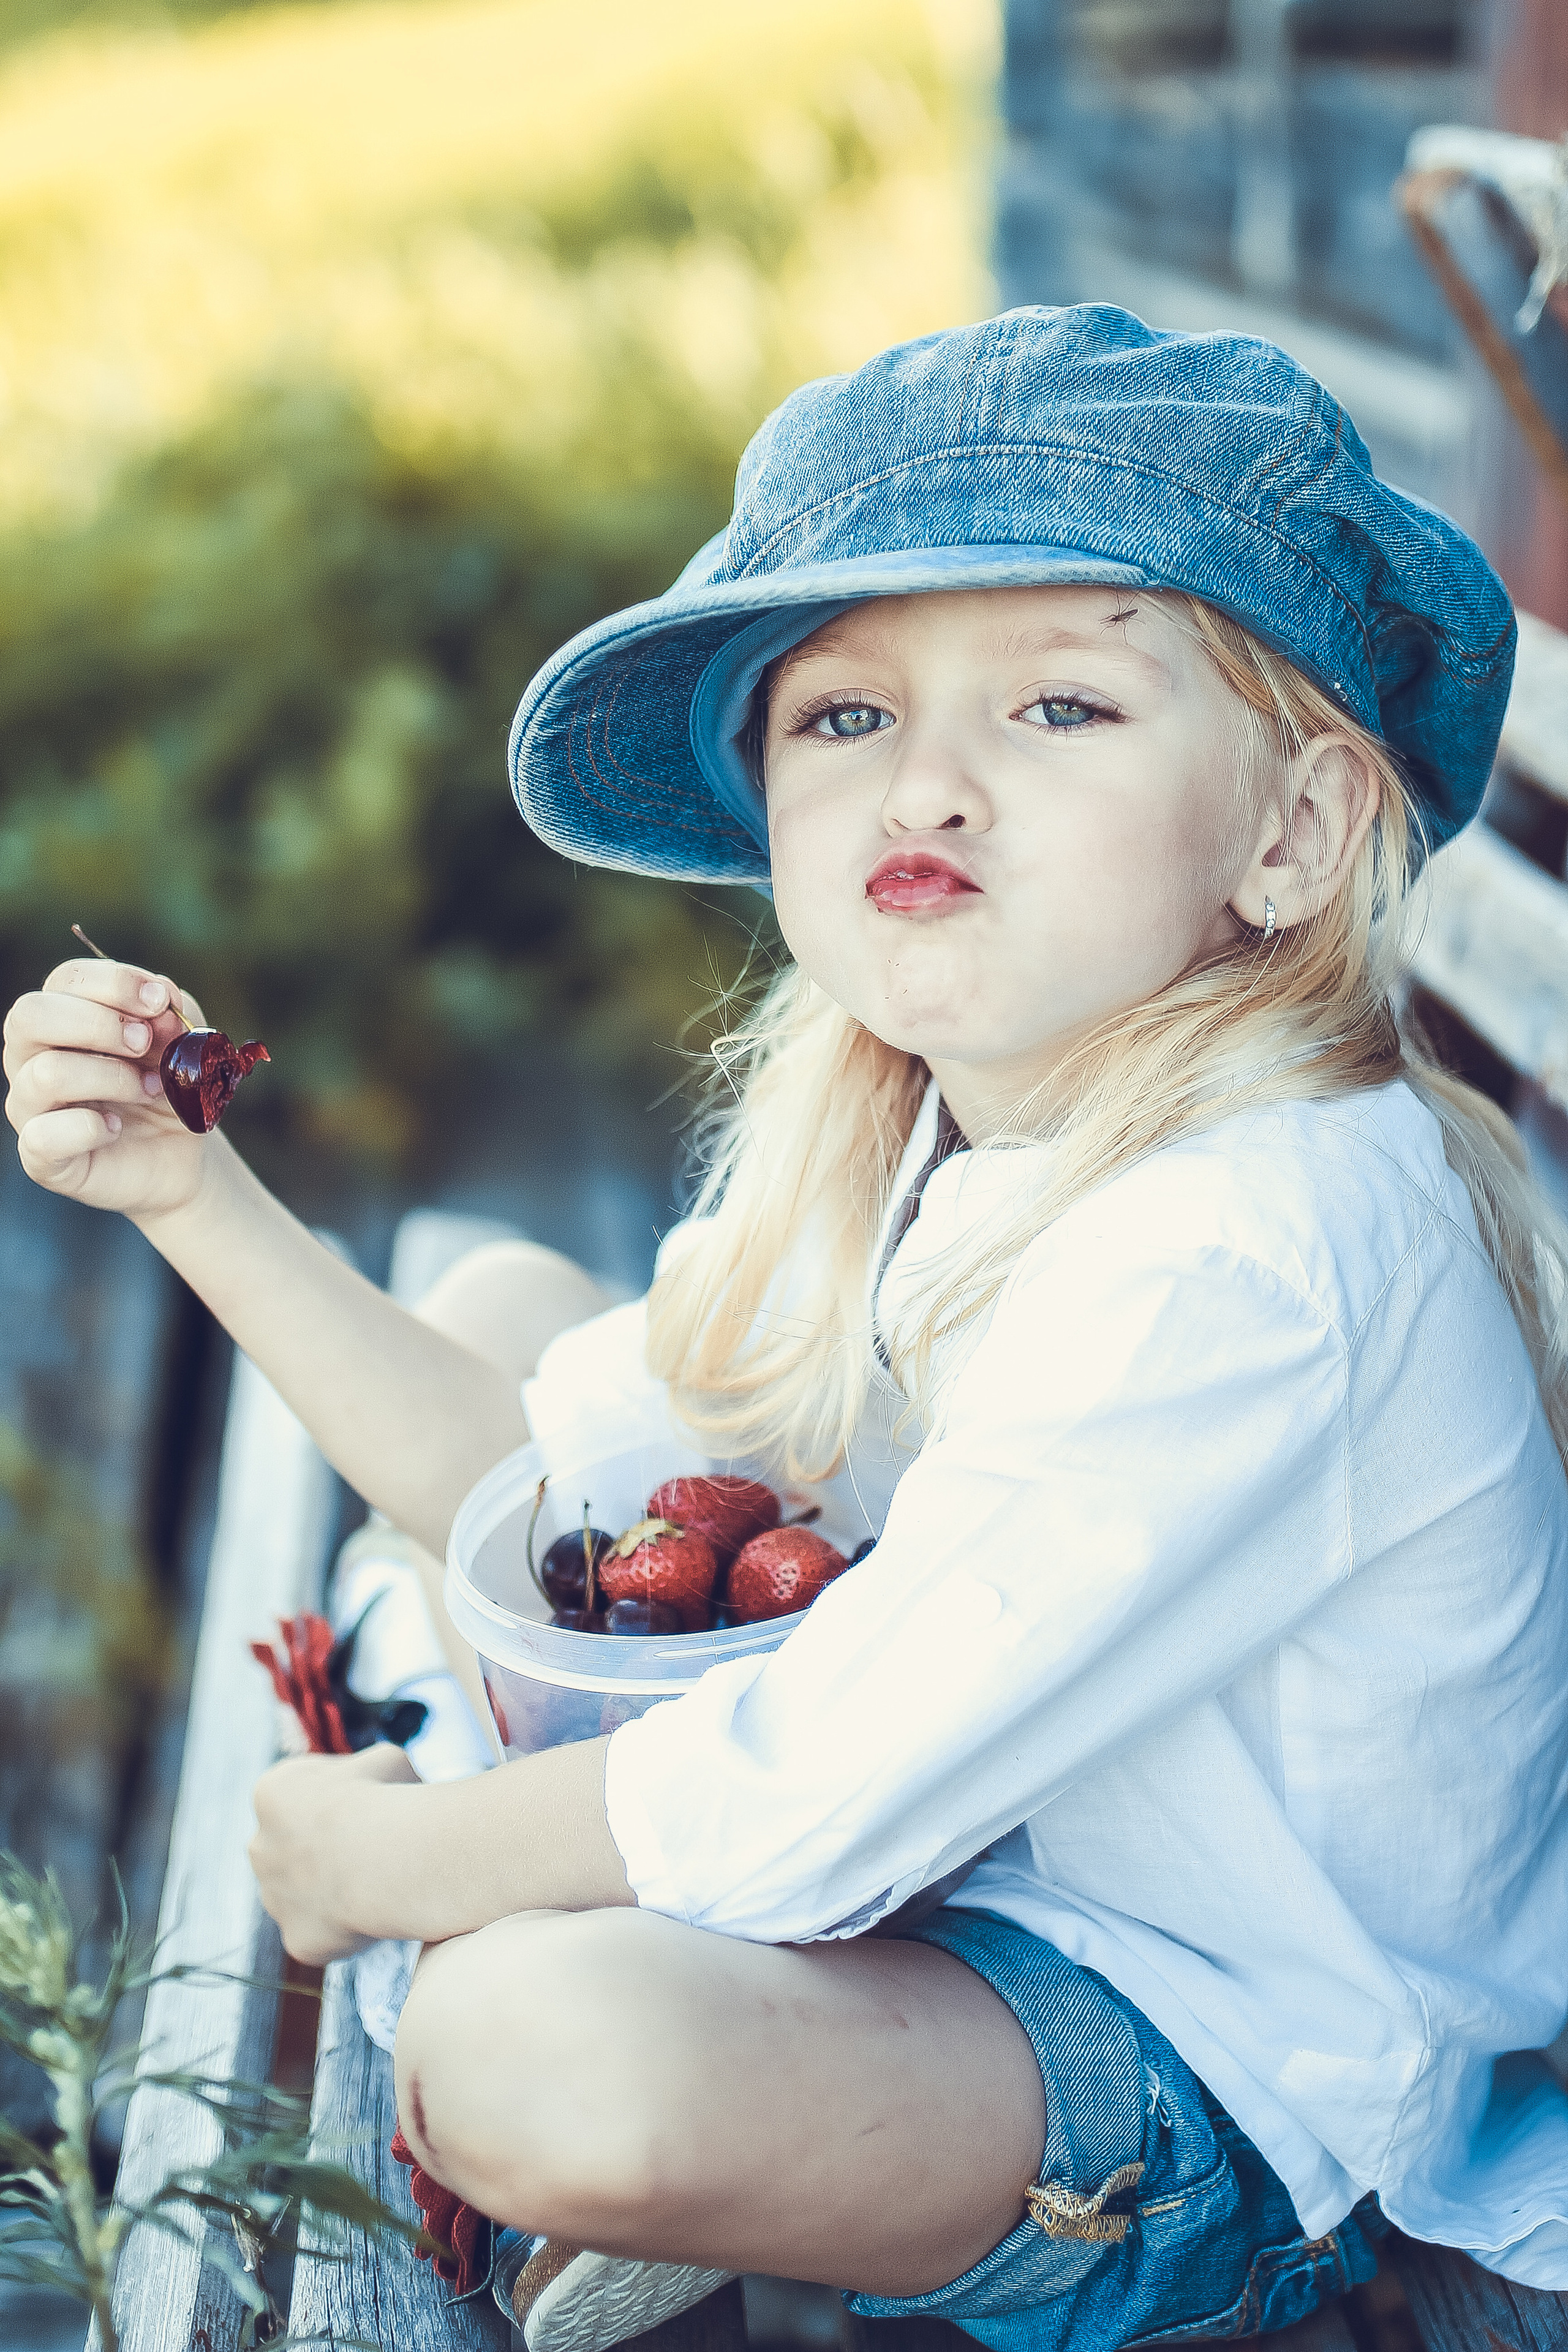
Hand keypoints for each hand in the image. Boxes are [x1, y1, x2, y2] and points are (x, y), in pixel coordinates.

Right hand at [4, 954, 212, 1219]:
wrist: (184, 1152)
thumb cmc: (171, 1086)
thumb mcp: (182, 1041)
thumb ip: (172, 1014)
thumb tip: (160, 998)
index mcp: (60, 1015)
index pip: (65, 979)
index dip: (114, 983)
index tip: (160, 1002)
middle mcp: (31, 1056)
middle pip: (30, 1015)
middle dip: (99, 1024)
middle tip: (145, 1044)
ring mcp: (30, 1106)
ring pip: (45, 1074)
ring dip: (111, 1078)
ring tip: (149, 1089)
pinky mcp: (40, 1157)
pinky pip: (42, 1137)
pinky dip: (90, 1129)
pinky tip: (115, 1128)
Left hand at [250, 1743, 420, 1965]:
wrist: (384, 1858)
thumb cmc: (387, 1799)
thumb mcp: (385, 1762)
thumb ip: (368, 1777)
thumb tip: (383, 1793)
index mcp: (273, 1793)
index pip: (302, 1794)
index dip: (344, 1798)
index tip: (375, 1804)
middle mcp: (260, 1846)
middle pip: (294, 1848)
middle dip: (327, 1850)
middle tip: (375, 1850)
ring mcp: (274, 1897)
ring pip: (304, 1895)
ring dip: (332, 1891)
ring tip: (378, 1884)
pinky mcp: (296, 1940)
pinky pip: (324, 1934)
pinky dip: (349, 1928)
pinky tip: (378, 1915)